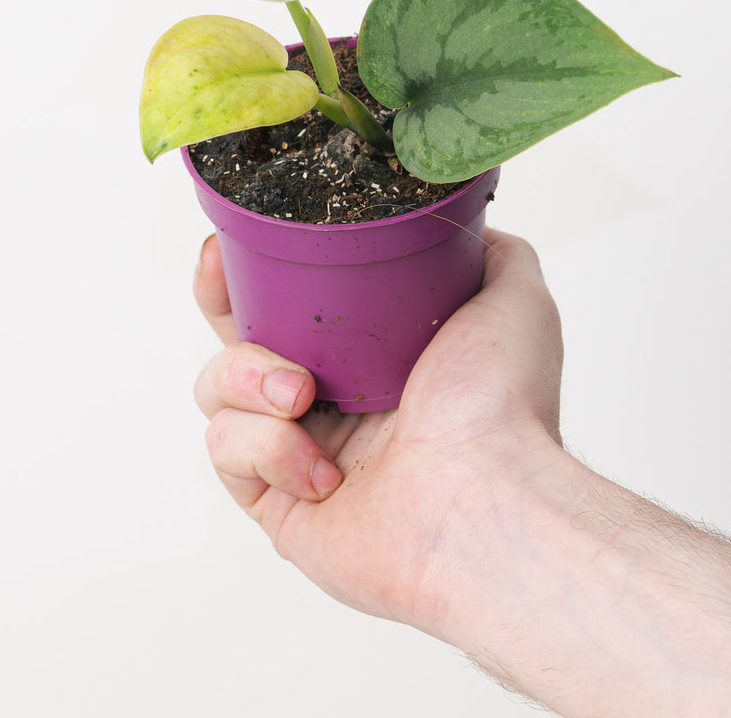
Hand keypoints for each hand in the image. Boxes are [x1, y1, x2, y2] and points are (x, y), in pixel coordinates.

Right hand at [192, 227, 565, 639]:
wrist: (482, 502)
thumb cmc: (499, 406)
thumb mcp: (512, 296)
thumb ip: (487, 250)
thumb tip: (454, 228)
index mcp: (372, 355)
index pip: (294, 302)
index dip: (255, 271)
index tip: (233, 246)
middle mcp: (331, 401)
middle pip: (239, 337)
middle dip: (219, 303)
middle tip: (220, 279)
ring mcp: (298, 452)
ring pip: (218, 389)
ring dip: (246, 377)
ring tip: (301, 396)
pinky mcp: (274, 502)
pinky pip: (226, 450)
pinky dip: (266, 448)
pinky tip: (322, 470)